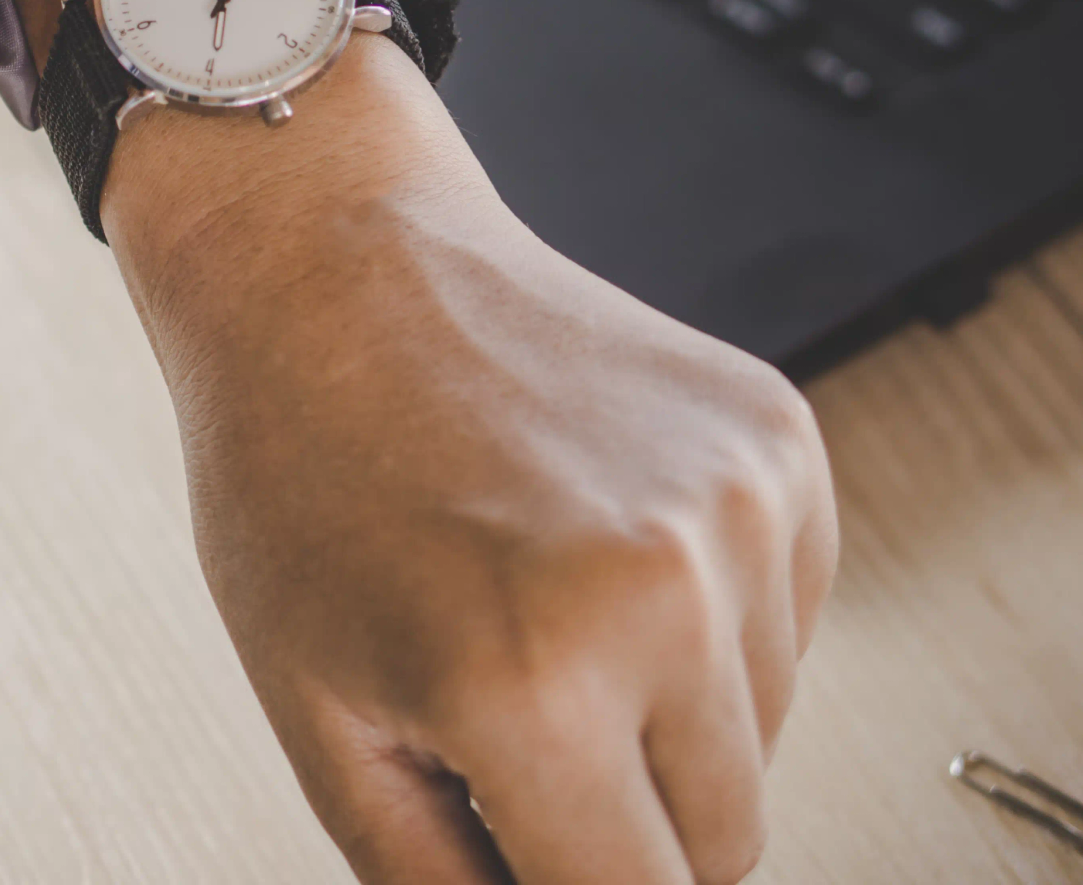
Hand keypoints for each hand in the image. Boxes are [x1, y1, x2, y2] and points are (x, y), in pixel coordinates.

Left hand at [105, 44, 838, 884]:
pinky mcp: (781, 442)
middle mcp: (660, 592)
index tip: (542, 858)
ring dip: (669, 715)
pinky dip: (707, 616)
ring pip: (761, 736)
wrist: (326, 261)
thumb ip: (439, 881)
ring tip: (533, 604)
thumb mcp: (321, 716)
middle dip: (621, 819)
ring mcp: (737, 507)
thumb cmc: (295, 476)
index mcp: (529, 681)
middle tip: (506, 718)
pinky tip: (588, 536)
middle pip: (721, 842)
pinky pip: (787, 621)